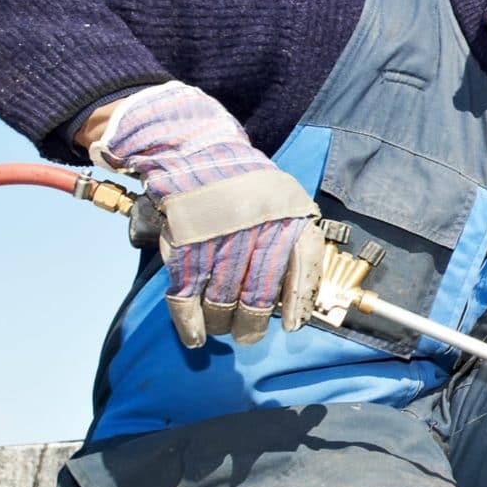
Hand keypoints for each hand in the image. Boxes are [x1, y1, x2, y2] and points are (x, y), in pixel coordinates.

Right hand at [89, 81, 324, 348]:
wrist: (194, 149)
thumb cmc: (245, 184)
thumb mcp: (282, 199)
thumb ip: (292, 239)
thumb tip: (302, 295)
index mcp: (286, 215)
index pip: (302, 266)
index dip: (298, 302)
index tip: (293, 326)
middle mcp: (256, 228)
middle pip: (258, 293)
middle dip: (252, 323)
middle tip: (248, 336)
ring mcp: (218, 237)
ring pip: (222, 298)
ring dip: (221, 323)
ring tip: (221, 330)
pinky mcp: (183, 243)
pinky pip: (186, 293)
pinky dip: (189, 321)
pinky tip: (195, 336)